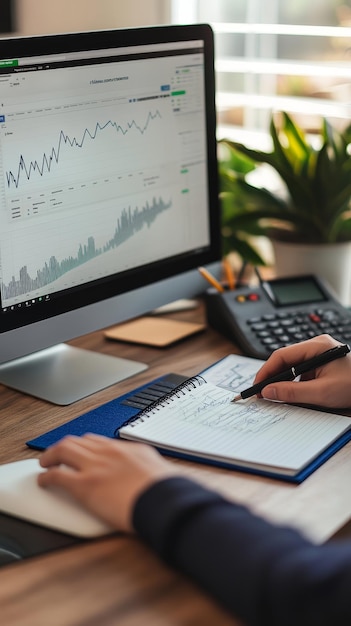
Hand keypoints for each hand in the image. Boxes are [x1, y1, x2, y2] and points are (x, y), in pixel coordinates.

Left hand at [38, 434, 177, 532]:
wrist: (164, 501)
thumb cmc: (169, 493)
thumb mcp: (165, 474)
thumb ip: (154, 473)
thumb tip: (164, 479)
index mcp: (130, 450)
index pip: (101, 442)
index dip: (87, 446)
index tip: (84, 450)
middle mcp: (110, 453)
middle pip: (79, 441)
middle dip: (65, 446)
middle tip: (58, 454)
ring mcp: (96, 466)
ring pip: (64, 450)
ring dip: (51, 455)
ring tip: (46, 462)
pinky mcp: (84, 485)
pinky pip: (57, 475)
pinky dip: (47, 476)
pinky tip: (43, 480)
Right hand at [253, 334, 350, 407]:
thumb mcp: (322, 393)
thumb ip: (292, 392)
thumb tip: (269, 391)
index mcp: (318, 346)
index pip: (282, 355)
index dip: (266, 371)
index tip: (257, 386)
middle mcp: (317, 347)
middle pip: (285, 359)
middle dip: (272, 377)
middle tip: (261, 393)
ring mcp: (320, 355)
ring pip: (292, 366)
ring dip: (283, 381)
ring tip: (274, 396)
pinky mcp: (322, 365)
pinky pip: (301, 372)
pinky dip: (293, 383)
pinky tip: (290, 394)